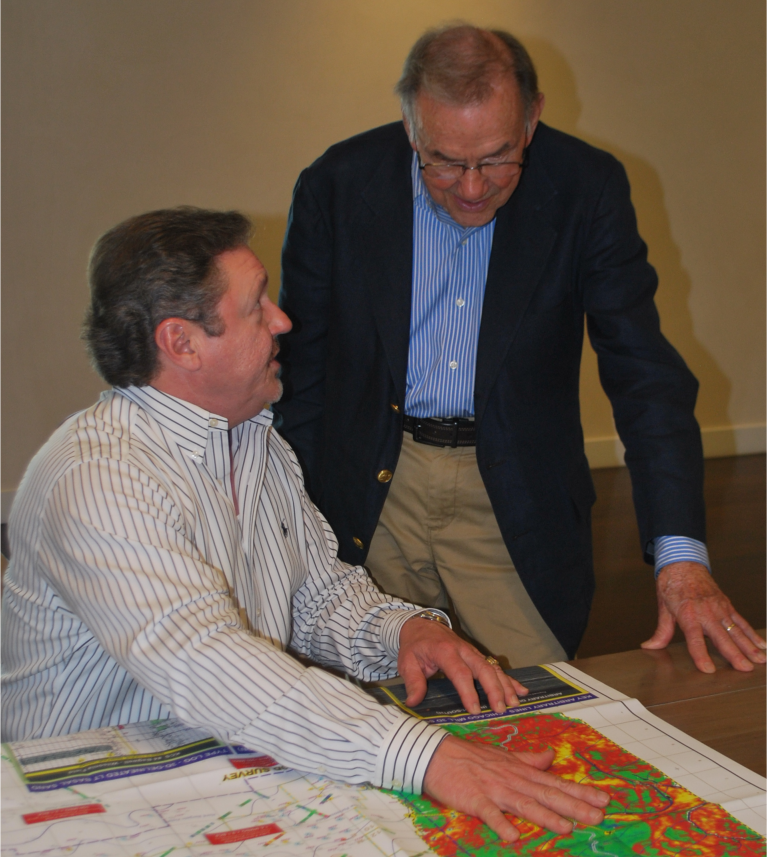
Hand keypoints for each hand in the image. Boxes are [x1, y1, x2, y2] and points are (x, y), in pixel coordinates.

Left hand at [398, 616, 526, 713]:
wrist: (421, 625)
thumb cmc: (415, 646)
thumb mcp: (407, 661)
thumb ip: (413, 681)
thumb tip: (414, 701)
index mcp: (445, 652)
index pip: (460, 672)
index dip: (468, 691)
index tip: (474, 710)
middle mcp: (463, 650)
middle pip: (483, 669)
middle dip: (494, 689)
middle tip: (501, 710)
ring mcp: (473, 652)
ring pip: (493, 668)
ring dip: (506, 686)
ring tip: (515, 704)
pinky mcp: (478, 656)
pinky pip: (496, 667)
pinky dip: (510, 679)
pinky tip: (522, 691)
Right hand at [423, 735, 608, 842]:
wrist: (436, 754)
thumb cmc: (471, 756)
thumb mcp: (503, 756)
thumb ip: (528, 759)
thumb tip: (550, 756)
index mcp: (520, 770)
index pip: (554, 782)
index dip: (579, 791)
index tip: (603, 799)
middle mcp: (512, 779)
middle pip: (546, 794)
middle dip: (573, 805)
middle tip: (598, 816)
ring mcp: (494, 789)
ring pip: (524, 803)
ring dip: (545, 816)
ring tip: (566, 828)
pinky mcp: (474, 799)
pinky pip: (489, 814)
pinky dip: (501, 824)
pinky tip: (514, 837)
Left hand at [641, 561, 766, 672]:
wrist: (683, 563)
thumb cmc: (672, 584)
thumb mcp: (663, 608)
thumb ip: (662, 631)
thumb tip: (650, 646)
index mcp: (688, 614)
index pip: (694, 638)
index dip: (701, 654)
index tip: (708, 669)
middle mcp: (706, 612)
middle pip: (721, 636)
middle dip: (734, 654)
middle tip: (744, 668)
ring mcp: (719, 608)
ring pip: (736, 630)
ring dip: (749, 646)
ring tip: (759, 660)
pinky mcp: (727, 605)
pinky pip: (741, 621)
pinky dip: (752, 633)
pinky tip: (761, 645)